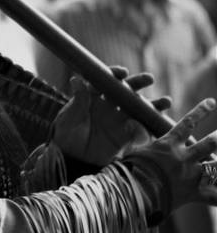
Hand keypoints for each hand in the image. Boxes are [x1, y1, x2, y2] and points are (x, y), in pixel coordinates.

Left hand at [52, 66, 170, 165]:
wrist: (71, 159)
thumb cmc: (66, 135)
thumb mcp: (70, 118)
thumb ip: (78, 101)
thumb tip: (76, 79)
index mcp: (94, 96)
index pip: (106, 80)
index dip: (115, 75)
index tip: (122, 73)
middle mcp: (110, 104)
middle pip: (127, 91)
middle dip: (138, 83)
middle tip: (148, 79)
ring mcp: (120, 119)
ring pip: (139, 108)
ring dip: (153, 105)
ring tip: (165, 102)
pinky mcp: (126, 135)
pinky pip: (141, 129)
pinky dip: (149, 126)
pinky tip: (157, 124)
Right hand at [126, 98, 216, 211]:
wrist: (134, 193)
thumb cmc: (131, 169)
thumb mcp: (132, 150)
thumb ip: (137, 135)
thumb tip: (131, 121)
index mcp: (169, 145)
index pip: (188, 123)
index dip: (201, 111)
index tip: (212, 102)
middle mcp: (184, 158)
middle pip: (209, 144)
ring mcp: (192, 176)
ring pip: (216, 167)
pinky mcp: (194, 194)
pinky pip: (215, 196)